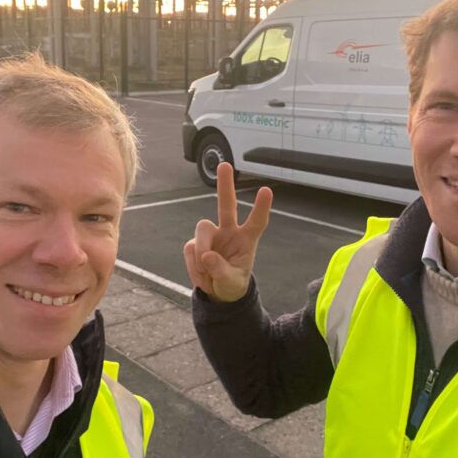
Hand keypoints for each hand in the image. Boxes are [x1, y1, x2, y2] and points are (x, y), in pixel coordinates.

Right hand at [183, 161, 272, 301]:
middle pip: (226, 205)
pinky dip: (193, 266)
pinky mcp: (194, 243)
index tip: (267, 190)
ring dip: (201, 251)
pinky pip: (190, 249)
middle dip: (225, 186)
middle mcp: (229, 231)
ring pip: (202, 229)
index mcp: (246, 239)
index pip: (256, 221)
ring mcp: (211, 236)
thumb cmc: (232, 284)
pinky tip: (202, 275)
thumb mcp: (232, 283)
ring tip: (206, 273)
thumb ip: (221, 271)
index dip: (261, 207)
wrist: (217, 292)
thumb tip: (207, 255)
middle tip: (225, 165)